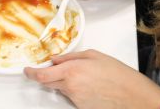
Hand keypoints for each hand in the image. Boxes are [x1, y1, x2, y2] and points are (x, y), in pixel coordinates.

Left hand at [24, 50, 159, 108]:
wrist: (131, 95)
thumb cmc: (118, 74)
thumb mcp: (95, 56)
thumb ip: (72, 56)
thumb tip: (56, 59)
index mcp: (72, 70)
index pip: (42, 75)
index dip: (31, 73)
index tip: (27, 70)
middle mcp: (70, 86)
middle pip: (48, 83)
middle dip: (48, 76)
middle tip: (57, 69)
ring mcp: (75, 99)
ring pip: (61, 89)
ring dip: (66, 82)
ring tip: (86, 77)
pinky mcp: (80, 107)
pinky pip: (72, 97)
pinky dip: (76, 90)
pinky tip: (91, 86)